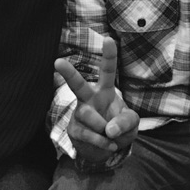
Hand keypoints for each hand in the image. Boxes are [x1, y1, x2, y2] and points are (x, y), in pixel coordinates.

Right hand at [55, 37, 138, 164]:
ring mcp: (79, 113)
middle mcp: (89, 98)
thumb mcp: (131, 123)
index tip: (108, 39)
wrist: (106, 150)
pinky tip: (108, 145)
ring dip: (104, 128)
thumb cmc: (118, 128)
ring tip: (110, 135)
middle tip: (57, 62)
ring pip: (89, 116)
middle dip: (68, 73)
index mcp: (105, 91)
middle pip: (78, 84)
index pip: (107, 71)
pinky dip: (103, 142)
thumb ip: (126, 122)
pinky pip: (88, 134)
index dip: (109, 55)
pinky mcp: (73, 130)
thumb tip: (109, 130)